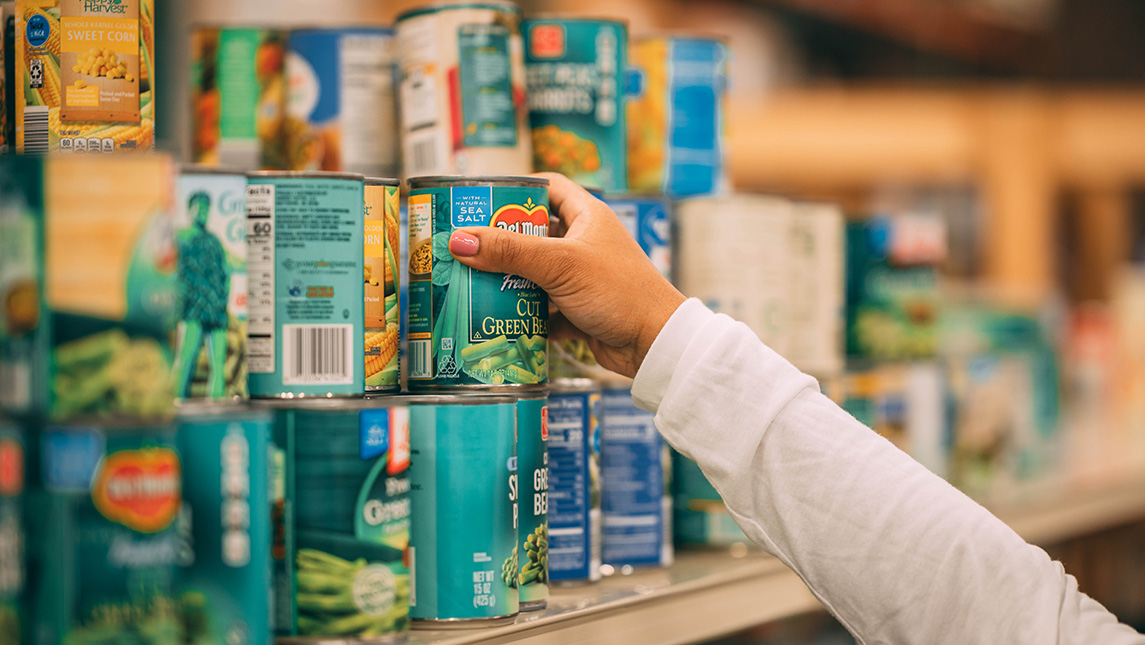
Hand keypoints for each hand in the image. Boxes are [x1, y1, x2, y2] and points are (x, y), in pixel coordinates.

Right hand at [448, 173, 685, 376]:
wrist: (655, 344)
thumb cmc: (619, 291)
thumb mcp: (560, 264)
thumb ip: (509, 252)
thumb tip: (459, 240)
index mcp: (588, 216)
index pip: (548, 187)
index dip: (517, 191)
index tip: (482, 201)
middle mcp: (585, 243)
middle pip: (534, 235)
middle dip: (502, 244)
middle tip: (466, 249)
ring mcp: (583, 278)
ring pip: (536, 274)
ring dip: (509, 282)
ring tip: (473, 285)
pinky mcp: (580, 310)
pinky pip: (543, 308)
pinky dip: (524, 314)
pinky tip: (500, 319)